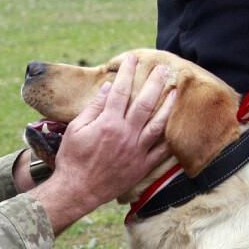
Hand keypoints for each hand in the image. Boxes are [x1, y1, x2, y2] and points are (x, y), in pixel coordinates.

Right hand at [30, 55, 175, 232]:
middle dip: (155, 82)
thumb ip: (94, 108)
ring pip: (158, 124)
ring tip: (175, 91)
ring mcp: (137, 150)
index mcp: (108, 123)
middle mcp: (126, 134)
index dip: (127, 72)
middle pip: (145, 102)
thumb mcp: (76, 129)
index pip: (120, 91)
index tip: (132, 58)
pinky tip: (176, 127)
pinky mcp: (142, 166)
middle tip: (163, 68)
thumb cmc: (72, 159)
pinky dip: (171, 139)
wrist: (77, 190)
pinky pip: (162, 151)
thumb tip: (108, 88)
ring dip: (168, 105)